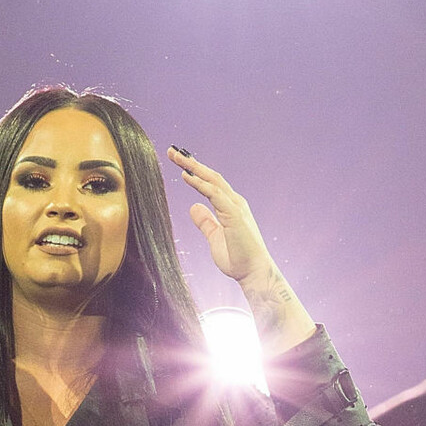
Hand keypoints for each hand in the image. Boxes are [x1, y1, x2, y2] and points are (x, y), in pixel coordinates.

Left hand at [167, 146, 274, 285]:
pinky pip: (214, 194)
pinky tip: (186, 176)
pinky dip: (199, 184)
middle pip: (210, 176)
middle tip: (171, 151)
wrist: (253, 273)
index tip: (178, 163)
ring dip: (193, 167)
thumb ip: (205, 222)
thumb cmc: (237, 259)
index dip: (194, 171)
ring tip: (175, 157)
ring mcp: (235, 206)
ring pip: (212, 180)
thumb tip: (193, 207)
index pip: (210, 183)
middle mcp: (234, 202)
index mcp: (230, 206)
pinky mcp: (234, 214)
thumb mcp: (214, 237)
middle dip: (191, 163)